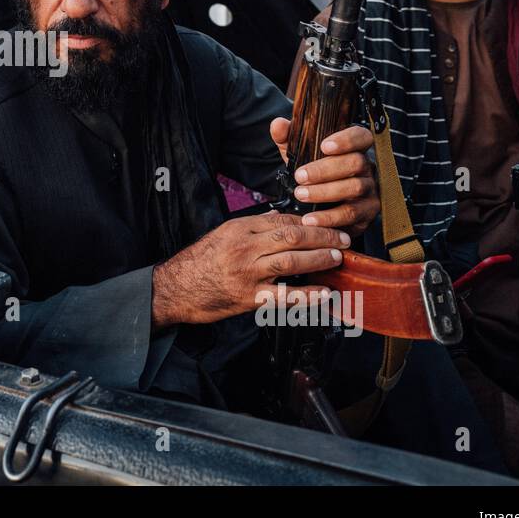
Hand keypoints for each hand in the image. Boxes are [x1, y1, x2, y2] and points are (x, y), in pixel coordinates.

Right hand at [151, 210, 348, 328]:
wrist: (176, 289)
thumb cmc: (200, 262)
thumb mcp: (223, 234)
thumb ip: (253, 227)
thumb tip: (281, 219)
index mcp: (239, 228)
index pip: (282, 220)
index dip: (309, 222)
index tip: (326, 225)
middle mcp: (244, 247)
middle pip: (292, 236)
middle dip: (322, 236)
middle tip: (343, 239)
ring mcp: (247, 273)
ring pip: (291, 261)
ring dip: (319, 258)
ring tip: (337, 258)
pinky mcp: (248, 298)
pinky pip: (285, 296)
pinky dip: (308, 294)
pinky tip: (324, 293)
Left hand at [268, 118, 378, 233]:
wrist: (324, 210)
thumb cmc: (315, 177)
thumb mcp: (300, 156)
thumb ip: (289, 140)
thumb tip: (278, 124)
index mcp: (354, 149)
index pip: (361, 136)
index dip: (347, 139)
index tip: (324, 145)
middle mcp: (367, 168)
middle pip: (355, 162)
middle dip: (325, 169)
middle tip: (300, 176)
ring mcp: (370, 190)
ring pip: (354, 187)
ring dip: (325, 192)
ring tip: (300, 195)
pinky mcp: (367, 213)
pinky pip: (351, 214)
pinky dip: (328, 217)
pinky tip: (310, 219)